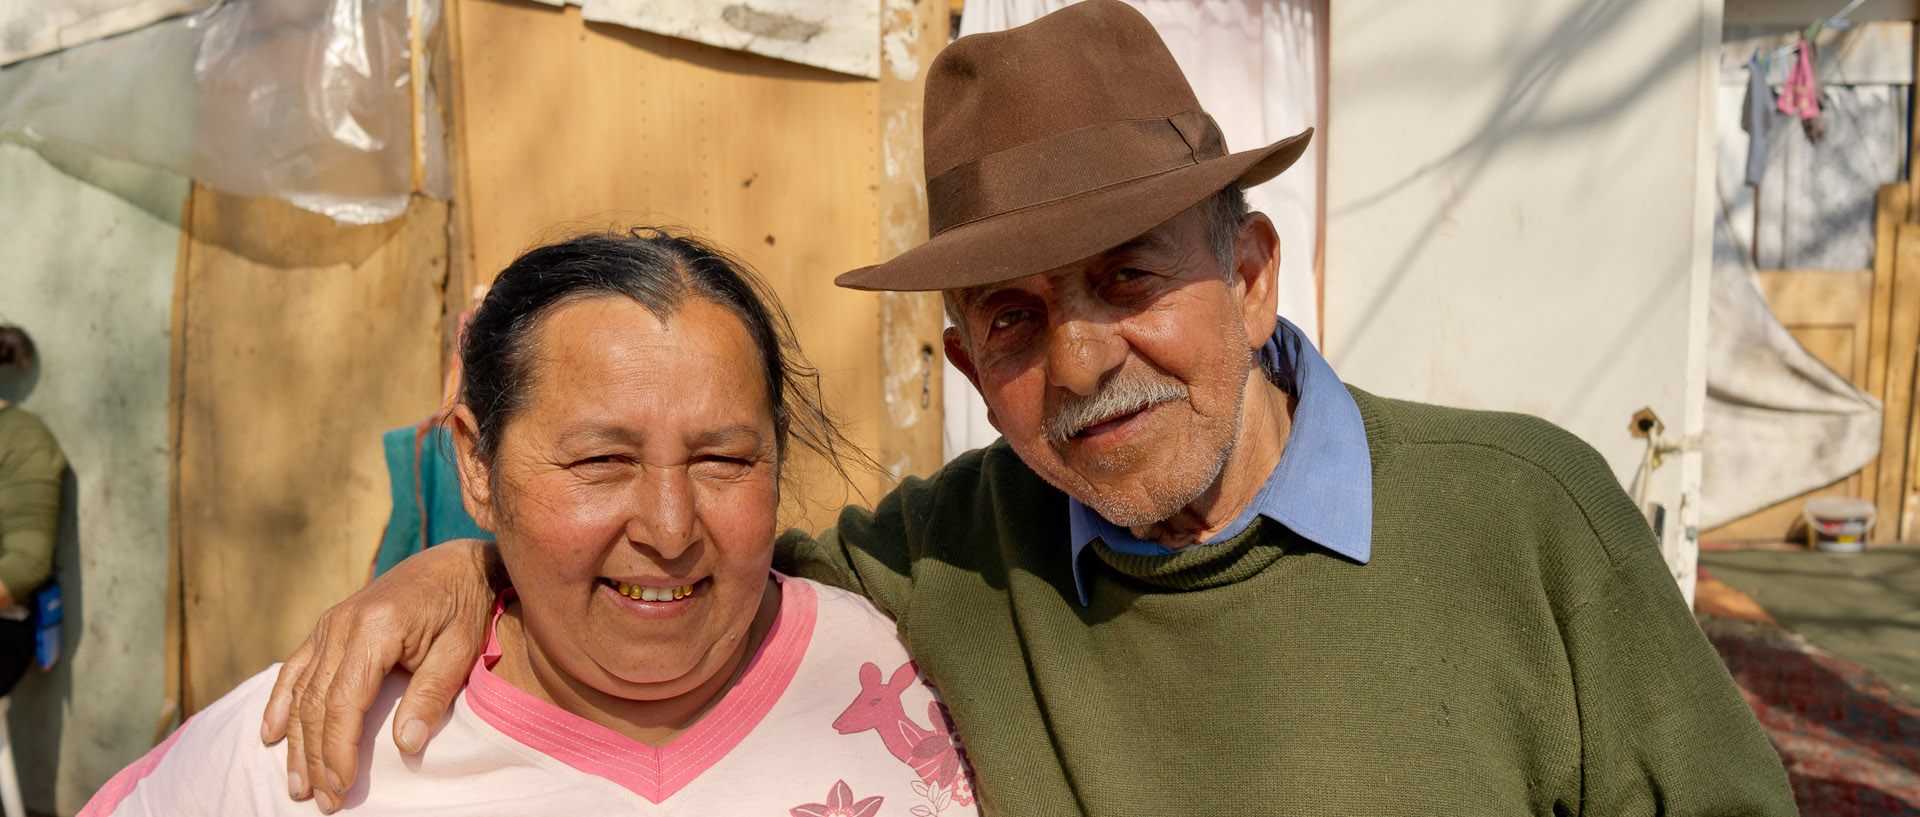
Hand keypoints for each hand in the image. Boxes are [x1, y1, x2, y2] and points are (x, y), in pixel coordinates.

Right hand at [260, 538, 500, 812]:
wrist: (455, 563)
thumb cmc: (463, 606)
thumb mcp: (459, 649)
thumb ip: (430, 694)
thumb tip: (406, 745)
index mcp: (375, 628)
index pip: (344, 703)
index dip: (338, 750)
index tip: (341, 788)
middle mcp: (341, 624)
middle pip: (316, 703)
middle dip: (316, 757)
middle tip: (322, 801)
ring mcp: (329, 624)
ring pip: (301, 692)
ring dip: (296, 742)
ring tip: (297, 785)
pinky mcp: (327, 626)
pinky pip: (295, 668)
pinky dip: (280, 703)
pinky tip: (270, 736)